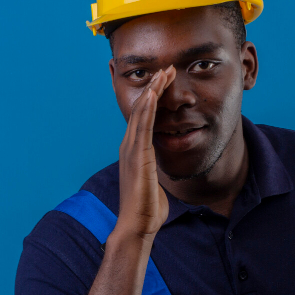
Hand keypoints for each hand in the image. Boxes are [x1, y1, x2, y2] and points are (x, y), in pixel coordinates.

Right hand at [115, 66, 175, 240]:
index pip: (144, 118)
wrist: (137, 224)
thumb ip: (155, 172)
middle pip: (142, 109)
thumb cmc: (147, 209)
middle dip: (154, 87)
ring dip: (153, 90)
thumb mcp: (153, 183)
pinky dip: (149, 106)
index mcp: (133, 152)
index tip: (164, 83)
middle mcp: (129, 146)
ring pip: (142, 112)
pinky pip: (144, 125)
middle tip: (165, 69)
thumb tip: (160, 173)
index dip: (153, 98)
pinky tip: (155, 92)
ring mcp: (131, 149)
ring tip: (163, 73)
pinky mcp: (138, 154)